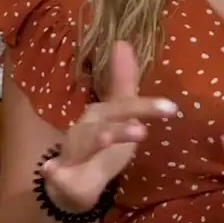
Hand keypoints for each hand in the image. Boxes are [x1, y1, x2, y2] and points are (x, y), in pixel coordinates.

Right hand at [42, 40, 176, 211]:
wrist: (71, 180)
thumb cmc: (100, 142)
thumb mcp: (117, 114)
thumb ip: (123, 82)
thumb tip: (123, 42)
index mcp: (102, 114)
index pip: (124, 106)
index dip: (146, 106)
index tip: (172, 108)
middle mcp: (85, 127)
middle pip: (103, 123)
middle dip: (121, 126)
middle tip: (142, 129)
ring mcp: (71, 151)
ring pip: (82, 143)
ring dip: (95, 139)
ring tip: (106, 138)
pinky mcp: (59, 175)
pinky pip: (55, 173)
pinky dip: (53, 171)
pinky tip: (52, 170)